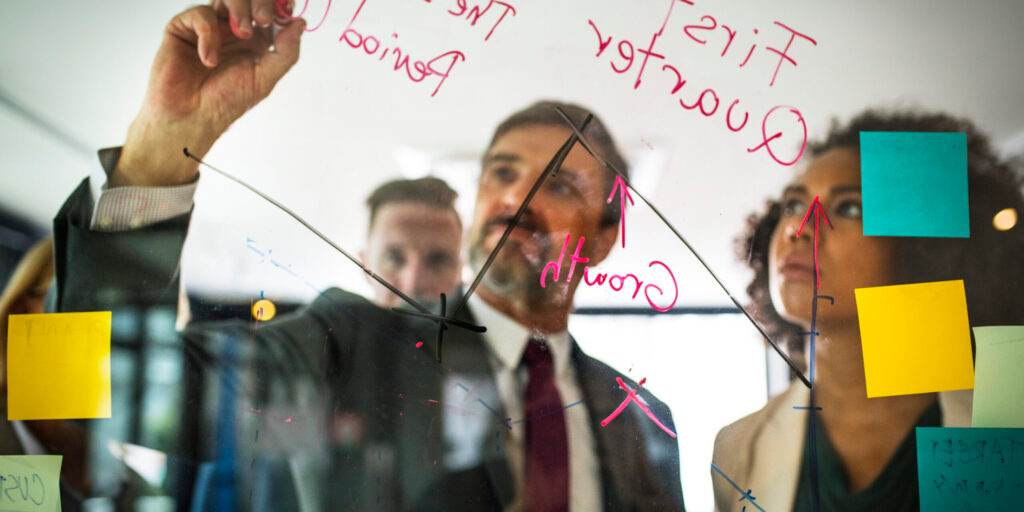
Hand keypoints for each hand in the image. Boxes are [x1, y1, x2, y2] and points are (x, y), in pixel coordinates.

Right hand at [113, 1, 303, 186]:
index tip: (288, 7)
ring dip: (240, 9)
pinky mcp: (184, 28)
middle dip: (261, 2)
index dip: (280, 4)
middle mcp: (233, 29)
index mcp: (256, 40)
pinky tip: (209, 59)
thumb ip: (286, 51)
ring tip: (243, 33)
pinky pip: (201, 13)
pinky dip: (209, 32)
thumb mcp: (266, 78)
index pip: (271, 10)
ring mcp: (210, 26)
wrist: (191, 118)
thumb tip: (301, 23)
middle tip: (264, 20)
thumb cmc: (226, 102)